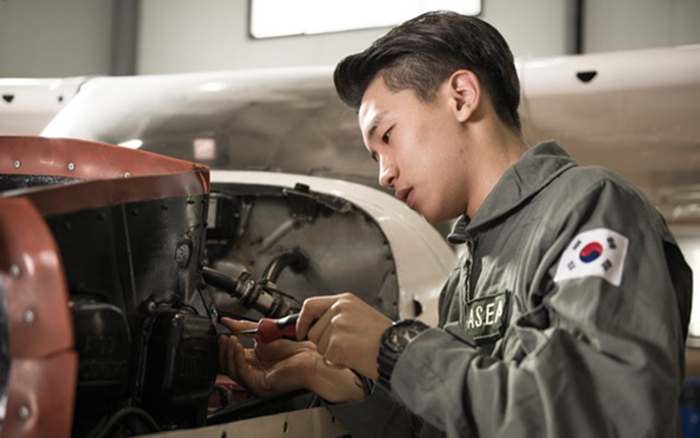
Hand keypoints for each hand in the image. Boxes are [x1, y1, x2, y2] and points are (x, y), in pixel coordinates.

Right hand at [219, 318, 365, 402]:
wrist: (314, 359)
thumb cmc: (299, 348)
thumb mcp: (265, 333)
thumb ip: (245, 328)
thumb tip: (228, 321)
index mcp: (255, 360)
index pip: (232, 355)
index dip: (225, 344)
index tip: (221, 331)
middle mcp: (254, 372)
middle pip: (228, 364)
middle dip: (224, 349)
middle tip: (222, 336)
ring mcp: (256, 380)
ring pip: (232, 369)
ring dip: (229, 352)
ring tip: (229, 339)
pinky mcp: (260, 385)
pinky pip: (242, 373)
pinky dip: (237, 359)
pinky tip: (238, 347)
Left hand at [296, 293, 391, 379]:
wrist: (398, 348)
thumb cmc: (384, 337)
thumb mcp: (360, 315)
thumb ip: (337, 316)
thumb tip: (312, 326)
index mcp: (345, 300)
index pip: (310, 305)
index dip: (302, 321)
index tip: (299, 331)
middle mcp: (339, 309)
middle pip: (313, 332)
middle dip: (325, 344)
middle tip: (347, 346)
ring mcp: (337, 325)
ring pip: (319, 347)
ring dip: (333, 354)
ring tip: (355, 350)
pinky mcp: (337, 343)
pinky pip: (327, 359)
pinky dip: (339, 363)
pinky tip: (355, 357)